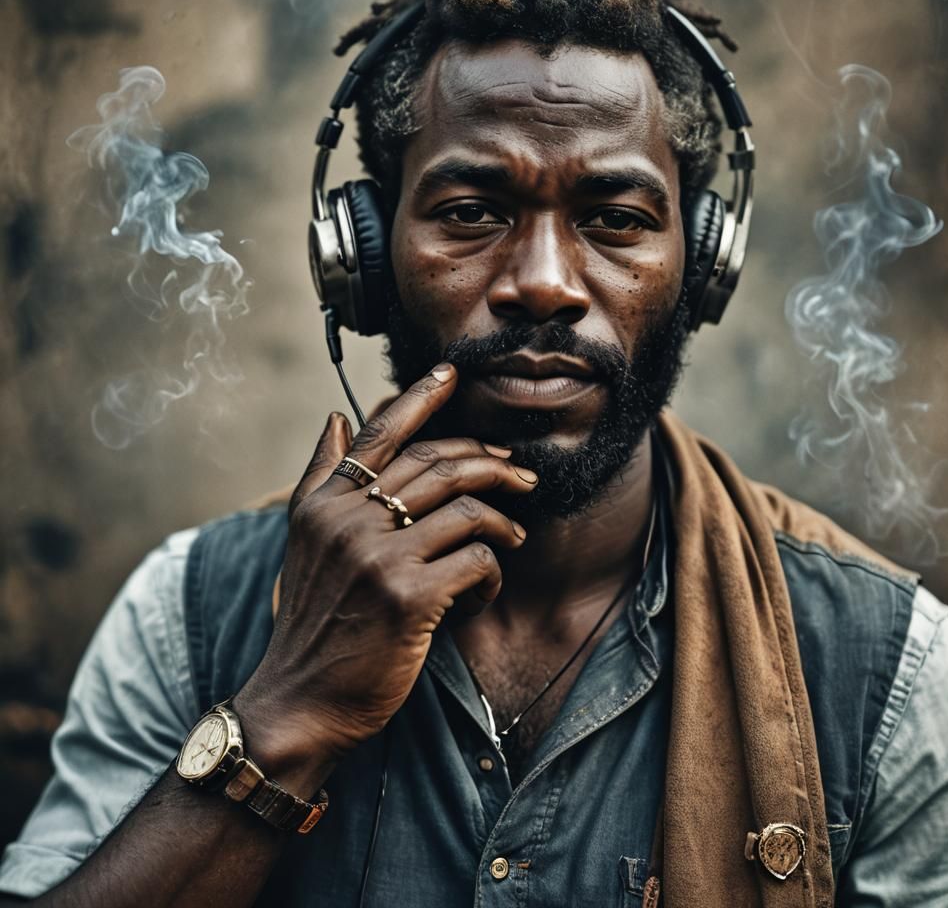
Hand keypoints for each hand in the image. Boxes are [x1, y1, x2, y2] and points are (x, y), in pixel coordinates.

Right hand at [235, 363, 537, 772]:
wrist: (301, 701)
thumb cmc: (314, 621)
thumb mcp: (305, 542)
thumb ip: (323, 477)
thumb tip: (336, 416)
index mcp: (324, 503)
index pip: (379, 433)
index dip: (420, 396)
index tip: (453, 371)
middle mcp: (347, 520)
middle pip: (436, 464)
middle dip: (489, 462)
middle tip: (520, 475)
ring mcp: (377, 556)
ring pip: (465, 507)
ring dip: (502, 519)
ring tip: (514, 536)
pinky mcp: (408, 596)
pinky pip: (477, 558)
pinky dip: (492, 572)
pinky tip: (484, 591)